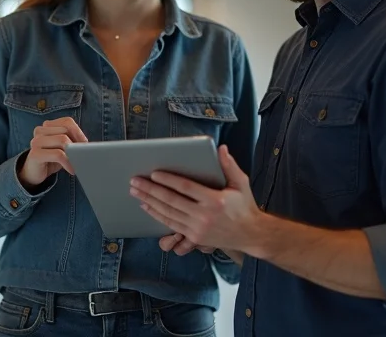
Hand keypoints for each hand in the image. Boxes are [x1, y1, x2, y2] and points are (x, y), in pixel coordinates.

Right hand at [18, 117, 86, 188]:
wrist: (33, 173)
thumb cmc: (51, 159)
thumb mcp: (62, 147)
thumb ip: (71, 141)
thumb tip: (87, 144)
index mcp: (47, 126)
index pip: (67, 122)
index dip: (79, 132)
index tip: (85, 144)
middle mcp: (40, 131)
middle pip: (66, 131)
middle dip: (77, 144)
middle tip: (82, 156)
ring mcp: (36, 141)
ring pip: (63, 140)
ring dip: (74, 153)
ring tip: (77, 162)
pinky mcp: (35, 154)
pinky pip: (58, 155)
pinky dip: (68, 162)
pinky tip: (71, 169)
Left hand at [130, 145, 261, 251]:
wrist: (250, 234)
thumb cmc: (245, 206)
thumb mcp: (241, 184)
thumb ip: (229, 165)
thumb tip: (221, 148)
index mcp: (214, 200)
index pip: (185, 188)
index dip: (168, 181)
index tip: (154, 173)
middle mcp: (204, 216)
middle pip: (171, 201)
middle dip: (150, 190)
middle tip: (135, 181)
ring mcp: (197, 228)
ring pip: (168, 213)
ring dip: (149, 202)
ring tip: (136, 192)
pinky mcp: (194, 237)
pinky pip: (171, 224)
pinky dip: (157, 215)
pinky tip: (147, 206)